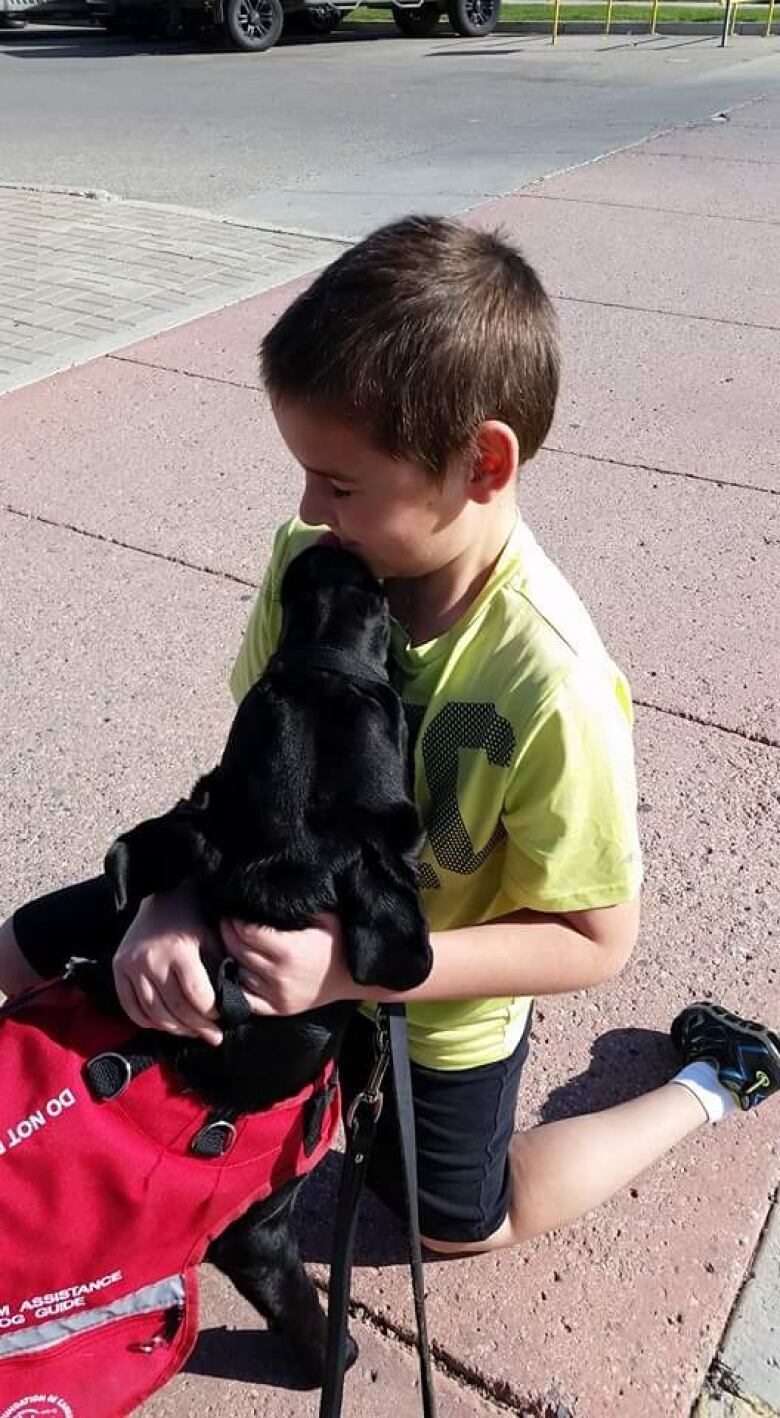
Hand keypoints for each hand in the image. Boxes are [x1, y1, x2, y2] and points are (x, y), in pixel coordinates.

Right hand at [112, 884, 223, 1045]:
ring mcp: (132, 966)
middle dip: (197, 1027)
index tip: (223, 1018)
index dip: (211, 1014)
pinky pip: (131, 1008)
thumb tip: (230, 1001)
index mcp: (179, 951)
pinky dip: (149, 1022)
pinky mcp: (118, 968)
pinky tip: (165, 1024)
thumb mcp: (212, 937)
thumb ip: (218, 967)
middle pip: (175, 1009)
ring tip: (192, 1033)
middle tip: (213, 1036)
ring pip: (153, 1013)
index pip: (196, 996)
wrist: (161, 894)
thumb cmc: (193, 916)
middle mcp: (152, 960)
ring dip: (175, 1029)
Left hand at [220, 913, 357, 1016]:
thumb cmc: (340, 942)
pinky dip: (236, 983)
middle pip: (238, 950)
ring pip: (238, 972)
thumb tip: (270, 890)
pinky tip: (236, 968)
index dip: (236, 920)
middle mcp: (280, 975)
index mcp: (290, 950)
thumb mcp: (325, 917)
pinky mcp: (278, 1009)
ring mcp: (277, 995)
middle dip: (228, 933)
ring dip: (230, 955)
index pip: (247, 932)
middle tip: (225, 921)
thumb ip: (297, 907)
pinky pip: (246, 998)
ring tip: (230, 941)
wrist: (355, 977)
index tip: (233, 910)